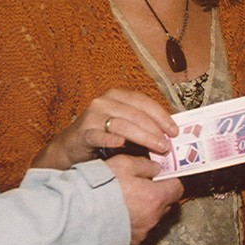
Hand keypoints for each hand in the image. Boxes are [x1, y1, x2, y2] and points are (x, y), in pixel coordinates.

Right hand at [35, 89, 176, 171]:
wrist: (70, 148)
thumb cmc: (102, 137)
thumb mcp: (123, 125)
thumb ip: (142, 125)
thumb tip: (169, 135)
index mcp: (117, 96)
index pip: (144, 102)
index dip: (161, 116)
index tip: (174, 131)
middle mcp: (104, 102)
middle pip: (136, 114)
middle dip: (155, 130)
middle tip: (167, 145)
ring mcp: (92, 116)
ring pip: (122, 124)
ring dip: (143, 136)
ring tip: (157, 148)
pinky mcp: (83, 132)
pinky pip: (99, 135)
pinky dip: (111, 139)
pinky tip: (122, 144)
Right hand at [104, 153, 183, 244]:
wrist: (79, 215)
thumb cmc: (100, 189)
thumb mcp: (123, 164)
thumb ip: (144, 164)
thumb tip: (156, 168)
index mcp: (155, 197)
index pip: (177, 189)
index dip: (170, 180)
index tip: (161, 176)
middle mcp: (152, 218)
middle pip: (165, 205)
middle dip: (157, 195)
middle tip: (141, 186)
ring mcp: (142, 232)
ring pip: (151, 218)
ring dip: (144, 210)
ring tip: (125, 201)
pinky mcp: (130, 243)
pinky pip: (137, 230)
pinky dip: (132, 223)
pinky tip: (118, 215)